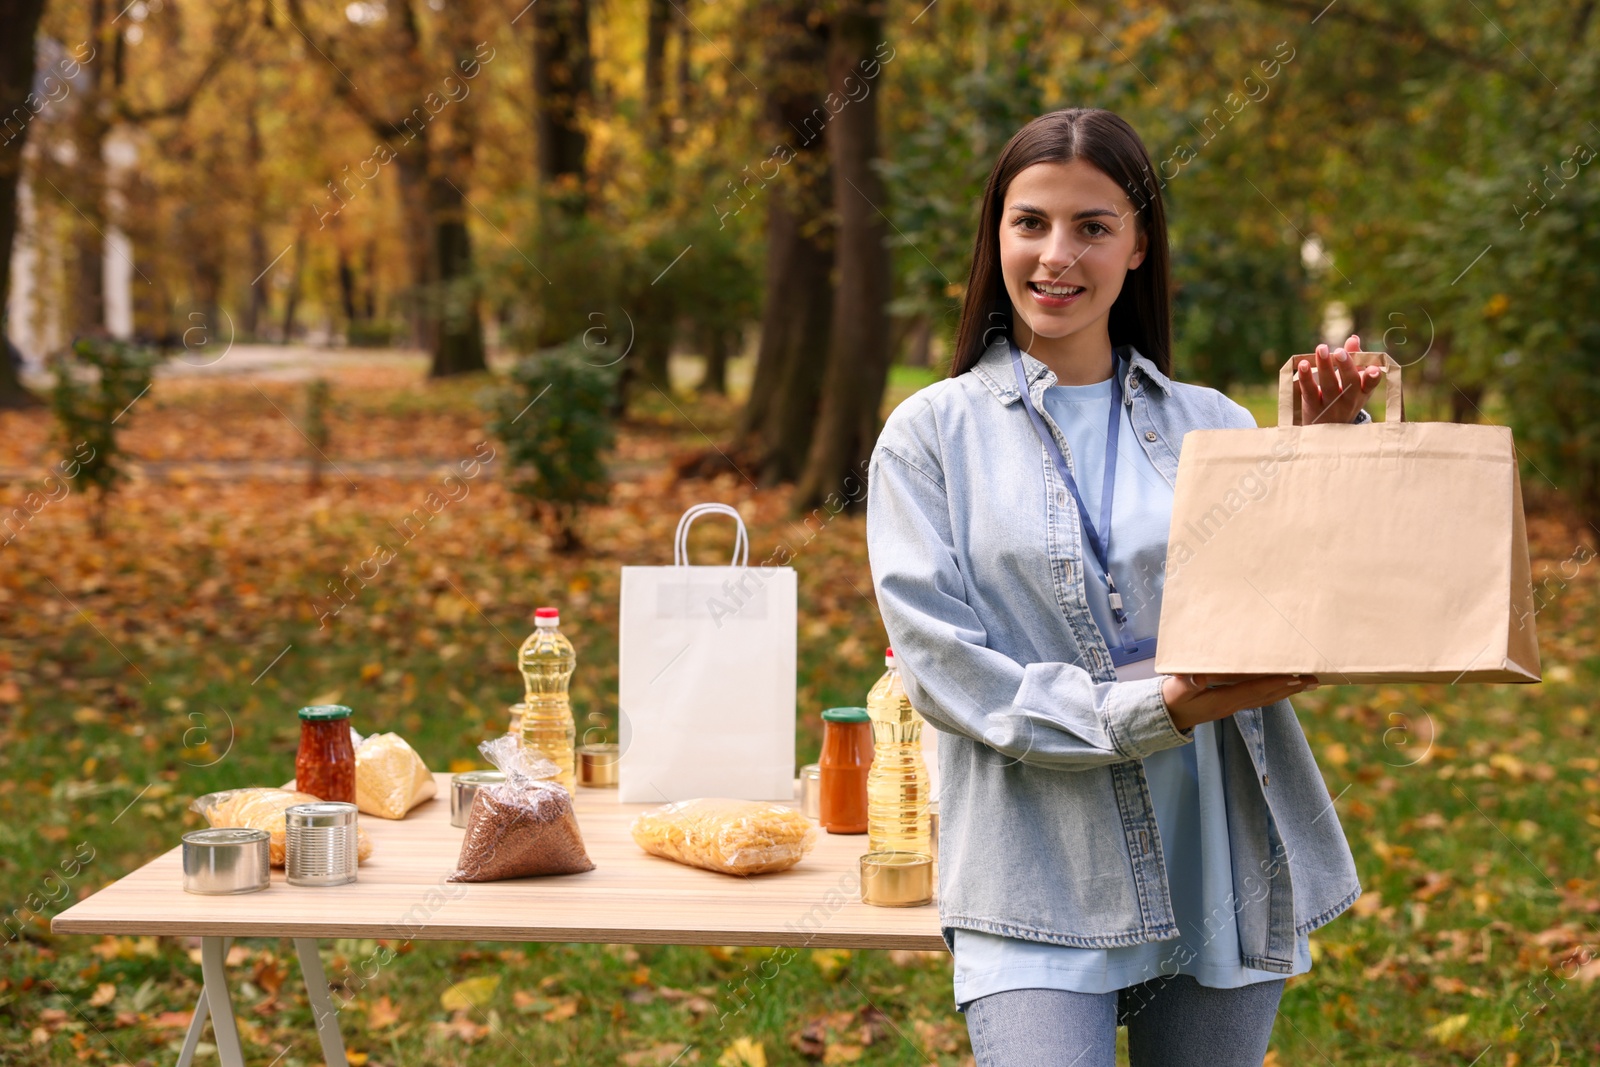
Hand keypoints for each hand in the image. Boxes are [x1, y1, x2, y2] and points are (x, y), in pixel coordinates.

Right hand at [1160, 673, 1318, 731]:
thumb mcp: (1175, 691)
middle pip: (1268, 696)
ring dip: (1288, 691)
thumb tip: (1197, 677)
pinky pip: (1260, 699)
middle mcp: (1233, 705)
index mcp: (1222, 700)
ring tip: (1308, 683)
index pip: (1254, 690)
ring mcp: (1234, 706)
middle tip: (1315, 679)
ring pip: (1267, 698)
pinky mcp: (1232, 704)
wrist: (1167, 716)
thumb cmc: (1171, 699)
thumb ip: (1185, 683)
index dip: (1275, 683)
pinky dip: (1275, 693)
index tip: (1295, 677)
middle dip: (1291, 687)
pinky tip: (1284, 688)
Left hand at [1297, 334, 1380, 425]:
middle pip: (1349, 383)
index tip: (1372, 369)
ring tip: (1321, 348)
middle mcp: (1349, 400)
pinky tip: (1303, 364)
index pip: (1370, 384)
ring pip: (1328, 386)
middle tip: (1339, 351)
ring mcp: (1330, 405)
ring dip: (1325, 367)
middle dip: (1345, 367)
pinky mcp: (1313, 407)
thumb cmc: (1343, 398)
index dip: (1373, 377)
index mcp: (1362, 391)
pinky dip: (1306, 377)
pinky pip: (1309, 391)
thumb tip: (1353, 339)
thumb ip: (1354, 359)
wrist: (1326, 431)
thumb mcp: (1353, 382)